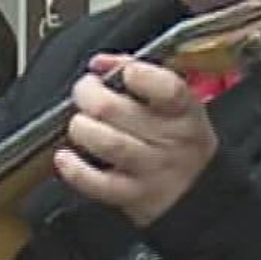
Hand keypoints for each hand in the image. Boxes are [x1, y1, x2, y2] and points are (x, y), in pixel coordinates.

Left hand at [53, 54, 217, 226]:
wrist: (195, 190)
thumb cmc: (174, 137)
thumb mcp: (170, 101)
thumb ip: (136, 71)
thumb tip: (100, 63)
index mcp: (184, 110)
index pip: (169, 90)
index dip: (142, 76)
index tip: (125, 71)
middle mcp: (171, 140)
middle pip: (118, 110)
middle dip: (89, 94)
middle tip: (84, 91)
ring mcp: (153, 169)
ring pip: (108, 143)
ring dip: (82, 128)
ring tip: (79, 123)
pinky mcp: (134, 196)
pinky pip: (98, 184)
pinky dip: (75, 170)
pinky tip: (65, 158)